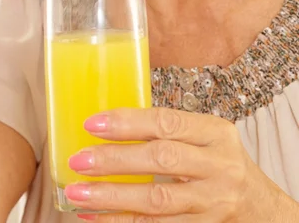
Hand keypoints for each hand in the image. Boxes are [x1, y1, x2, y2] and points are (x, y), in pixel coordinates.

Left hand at [66, 107, 288, 221]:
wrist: (258, 205)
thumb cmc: (219, 161)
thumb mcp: (206, 136)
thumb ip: (169, 131)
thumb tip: (110, 126)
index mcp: (215, 132)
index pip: (166, 122)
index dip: (128, 122)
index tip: (93, 124)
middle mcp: (218, 165)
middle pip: (160, 160)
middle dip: (114, 160)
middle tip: (79, 160)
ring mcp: (213, 202)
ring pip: (156, 200)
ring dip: (112, 197)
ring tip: (78, 193)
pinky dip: (124, 221)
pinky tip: (96, 216)